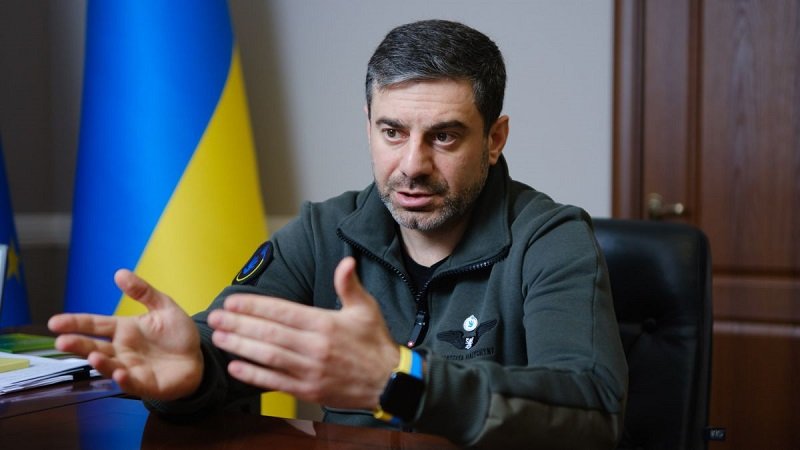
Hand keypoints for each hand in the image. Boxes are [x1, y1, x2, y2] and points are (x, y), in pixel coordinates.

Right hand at [48, 269, 203, 400]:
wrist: (198, 359)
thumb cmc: (178, 334)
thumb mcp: (164, 307)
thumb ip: (143, 292)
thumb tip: (120, 273)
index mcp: (124, 330)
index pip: (95, 325)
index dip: (76, 323)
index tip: (55, 322)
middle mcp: (122, 350)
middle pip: (95, 346)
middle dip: (78, 345)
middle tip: (61, 342)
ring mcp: (131, 368)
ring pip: (109, 366)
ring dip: (100, 362)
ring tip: (92, 356)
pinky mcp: (146, 385)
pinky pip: (132, 383)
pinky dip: (124, 379)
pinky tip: (120, 373)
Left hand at [207, 257, 399, 409]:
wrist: (390, 383)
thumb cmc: (375, 342)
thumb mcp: (366, 309)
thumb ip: (349, 285)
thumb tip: (346, 262)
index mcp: (325, 324)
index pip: (283, 312)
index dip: (255, 306)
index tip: (233, 301)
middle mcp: (315, 347)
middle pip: (270, 334)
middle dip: (239, 324)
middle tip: (215, 317)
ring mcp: (310, 371)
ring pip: (268, 357)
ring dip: (241, 347)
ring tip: (219, 338)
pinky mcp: (309, 390)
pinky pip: (276, 382)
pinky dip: (254, 375)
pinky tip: (236, 366)